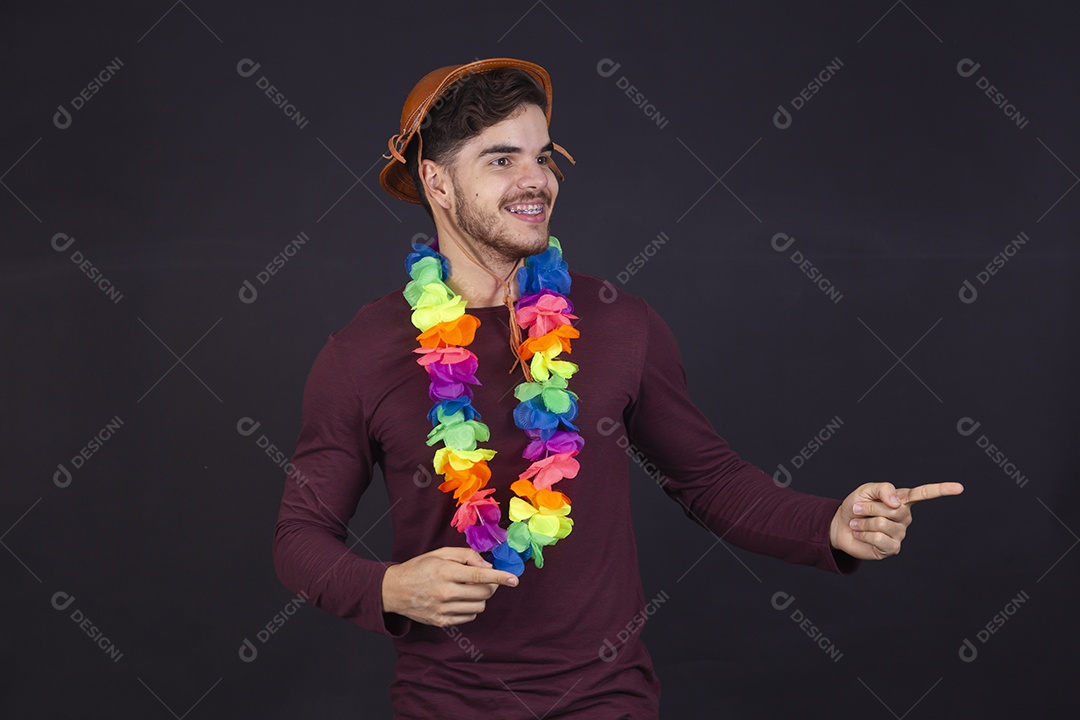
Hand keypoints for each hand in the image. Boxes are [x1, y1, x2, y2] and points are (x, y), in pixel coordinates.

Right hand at [381, 546, 518, 626]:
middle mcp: (445, 592)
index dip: (500, 577)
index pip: (479, 576)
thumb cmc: (419, 568)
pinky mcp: (441, 621)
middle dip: (491, 586)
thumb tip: (487, 566)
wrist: (394, 590)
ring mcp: (443, 609)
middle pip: (483, 593)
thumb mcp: (440, 553)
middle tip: (486, 580)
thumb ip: (466, 556)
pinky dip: (471, 607)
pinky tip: (461, 599)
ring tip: (469, 589)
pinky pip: (469, 616)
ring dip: (481, 597)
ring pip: (479, 606)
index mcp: (445, 572)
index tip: (514, 579)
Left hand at [829, 482, 963, 560]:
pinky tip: (861, 534)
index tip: (960, 487)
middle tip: (858, 510)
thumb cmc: (855, 506)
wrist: (839, 526)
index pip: (924, 494)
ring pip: (882, 523)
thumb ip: (883, 489)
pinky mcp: (892, 548)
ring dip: (863, 522)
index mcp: (902, 500)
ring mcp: (900, 534)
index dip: (941, 490)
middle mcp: (905, 517)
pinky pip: (879, 538)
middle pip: (893, 509)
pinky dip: (864, 534)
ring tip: (858, 523)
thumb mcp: (866, 491)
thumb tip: (898, 503)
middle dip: (869, 508)